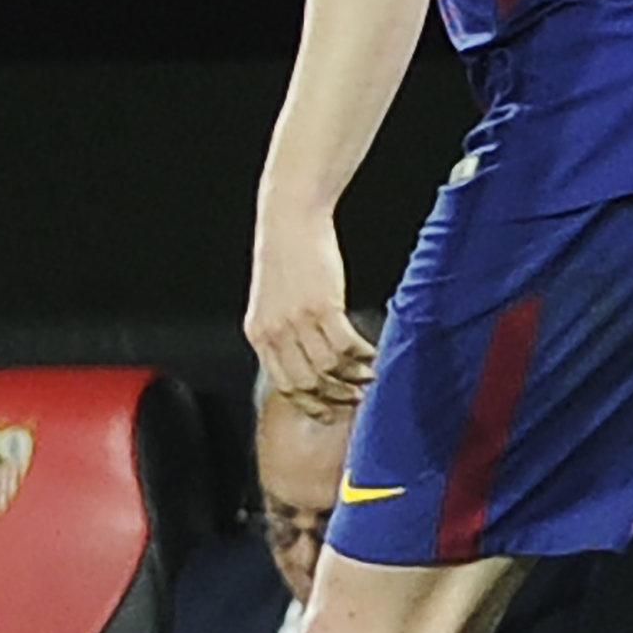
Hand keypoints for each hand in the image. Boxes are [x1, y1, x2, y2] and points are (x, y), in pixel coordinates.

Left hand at [245, 208, 373, 411]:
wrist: (289, 221)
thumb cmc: (286, 256)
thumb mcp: (273, 300)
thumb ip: (283, 330)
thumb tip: (308, 357)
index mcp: (259, 335)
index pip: (284, 384)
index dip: (310, 403)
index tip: (329, 410)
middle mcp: (274, 333)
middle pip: (306, 383)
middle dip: (334, 397)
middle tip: (357, 398)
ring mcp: (297, 321)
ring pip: (328, 368)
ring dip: (353, 377)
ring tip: (370, 375)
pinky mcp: (322, 306)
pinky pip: (345, 345)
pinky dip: (362, 354)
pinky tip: (374, 352)